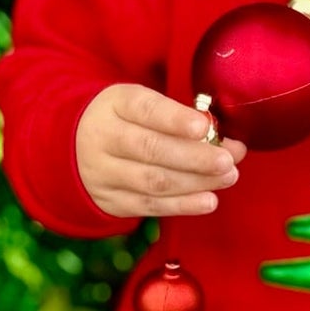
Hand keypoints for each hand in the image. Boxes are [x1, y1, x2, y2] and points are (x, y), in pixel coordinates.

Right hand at [75, 83, 247, 217]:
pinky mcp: (110, 201)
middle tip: (227, 161)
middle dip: (195, 157)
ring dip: (195, 182)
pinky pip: (149, 206)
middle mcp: (103, 137)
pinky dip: (182, 206)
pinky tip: (208, 201)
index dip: (175, 119)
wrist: (74, 147)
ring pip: (153, 181)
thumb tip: (234, 146)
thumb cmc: (127, 122)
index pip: (144, 109)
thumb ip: (186, 121)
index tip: (203, 127)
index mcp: (115, 104)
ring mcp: (103, 172)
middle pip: (151, 149)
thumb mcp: (145, 107)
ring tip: (227, 178)